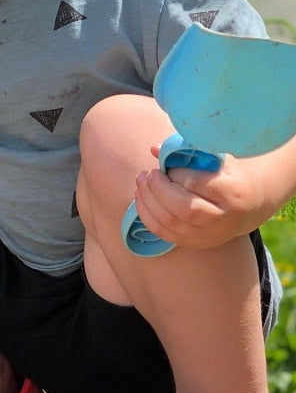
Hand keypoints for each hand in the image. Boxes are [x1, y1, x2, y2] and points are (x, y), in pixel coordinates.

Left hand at [131, 146, 268, 250]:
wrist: (250, 204)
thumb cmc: (227, 173)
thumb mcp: (215, 158)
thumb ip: (187, 153)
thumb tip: (154, 149)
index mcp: (233, 192)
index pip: (198, 184)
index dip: (176, 173)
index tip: (167, 165)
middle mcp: (224, 219)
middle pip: (183, 208)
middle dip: (157, 188)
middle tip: (148, 173)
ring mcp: (210, 235)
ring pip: (171, 222)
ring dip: (148, 200)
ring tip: (140, 181)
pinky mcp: (196, 243)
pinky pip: (164, 233)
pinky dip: (146, 214)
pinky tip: (140, 196)